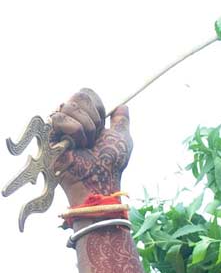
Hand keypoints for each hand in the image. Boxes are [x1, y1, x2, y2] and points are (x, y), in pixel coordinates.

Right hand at [50, 89, 132, 205]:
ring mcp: (56, 127)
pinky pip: (60, 119)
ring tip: (84, 145)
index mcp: (85, 118)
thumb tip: (122, 106)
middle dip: (93, 118)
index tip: (102, 126)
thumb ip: (121, 121)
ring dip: (85, 128)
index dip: (98, 107)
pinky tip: (74, 147)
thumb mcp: (121, 137)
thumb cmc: (111, 162)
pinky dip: (75, 132)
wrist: (100, 178)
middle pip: (78, 95)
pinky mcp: (47, 135)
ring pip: (69, 106)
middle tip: (93, 138)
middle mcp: (68, 119)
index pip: (86, 93)